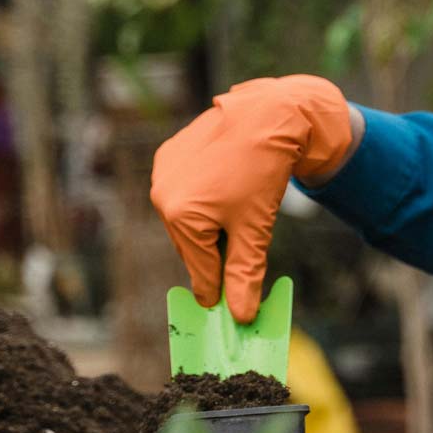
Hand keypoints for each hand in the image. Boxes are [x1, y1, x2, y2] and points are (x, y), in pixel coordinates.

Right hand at [150, 75, 352, 322]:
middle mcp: (162, 193)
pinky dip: (202, 206)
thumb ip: (244, 277)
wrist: (270, 115)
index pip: (200, 269)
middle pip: (190, 246)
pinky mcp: (169, 155)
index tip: (228, 309)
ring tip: (236, 218)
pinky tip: (225, 196)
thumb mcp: (255, 233)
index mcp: (180, 215)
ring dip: (208, 231)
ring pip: (185, 222)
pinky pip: (182, 196)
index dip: (219, 291)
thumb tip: (241, 317)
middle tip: (239, 261)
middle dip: (216, 256)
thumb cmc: (262, 174)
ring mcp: (162, 171)